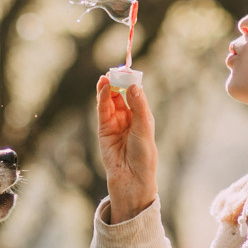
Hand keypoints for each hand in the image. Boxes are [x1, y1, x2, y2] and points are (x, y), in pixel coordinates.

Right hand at [96, 76, 158, 222]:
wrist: (131, 178)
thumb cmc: (144, 156)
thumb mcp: (144, 128)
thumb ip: (138, 106)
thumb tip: (134, 86)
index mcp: (142, 117)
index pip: (135, 94)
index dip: (131, 82)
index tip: (127, 69)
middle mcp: (128, 118)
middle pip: (121, 95)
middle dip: (118, 83)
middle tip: (114, 71)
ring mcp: (115, 124)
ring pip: (110, 101)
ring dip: (108, 88)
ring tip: (106, 77)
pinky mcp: (103, 130)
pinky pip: (102, 111)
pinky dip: (103, 99)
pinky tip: (104, 88)